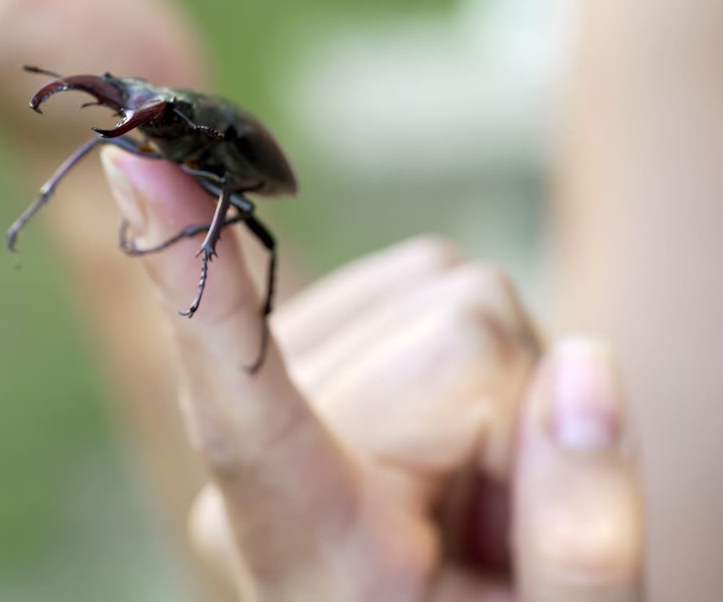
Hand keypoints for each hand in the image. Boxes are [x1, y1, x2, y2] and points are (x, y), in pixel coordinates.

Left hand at [100, 147, 643, 600]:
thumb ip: (583, 540)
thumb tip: (580, 362)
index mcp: (312, 554)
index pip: (247, 408)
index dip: (200, 289)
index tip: (140, 168)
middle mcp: (269, 463)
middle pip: (449, 328)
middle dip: (517, 412)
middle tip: (498, 520)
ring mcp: (286, 388)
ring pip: (447, 286)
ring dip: (495, 382)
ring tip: (473, 488)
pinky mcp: (316, 338)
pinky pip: (430, 279)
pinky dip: (473, 347)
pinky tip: (451, 433)